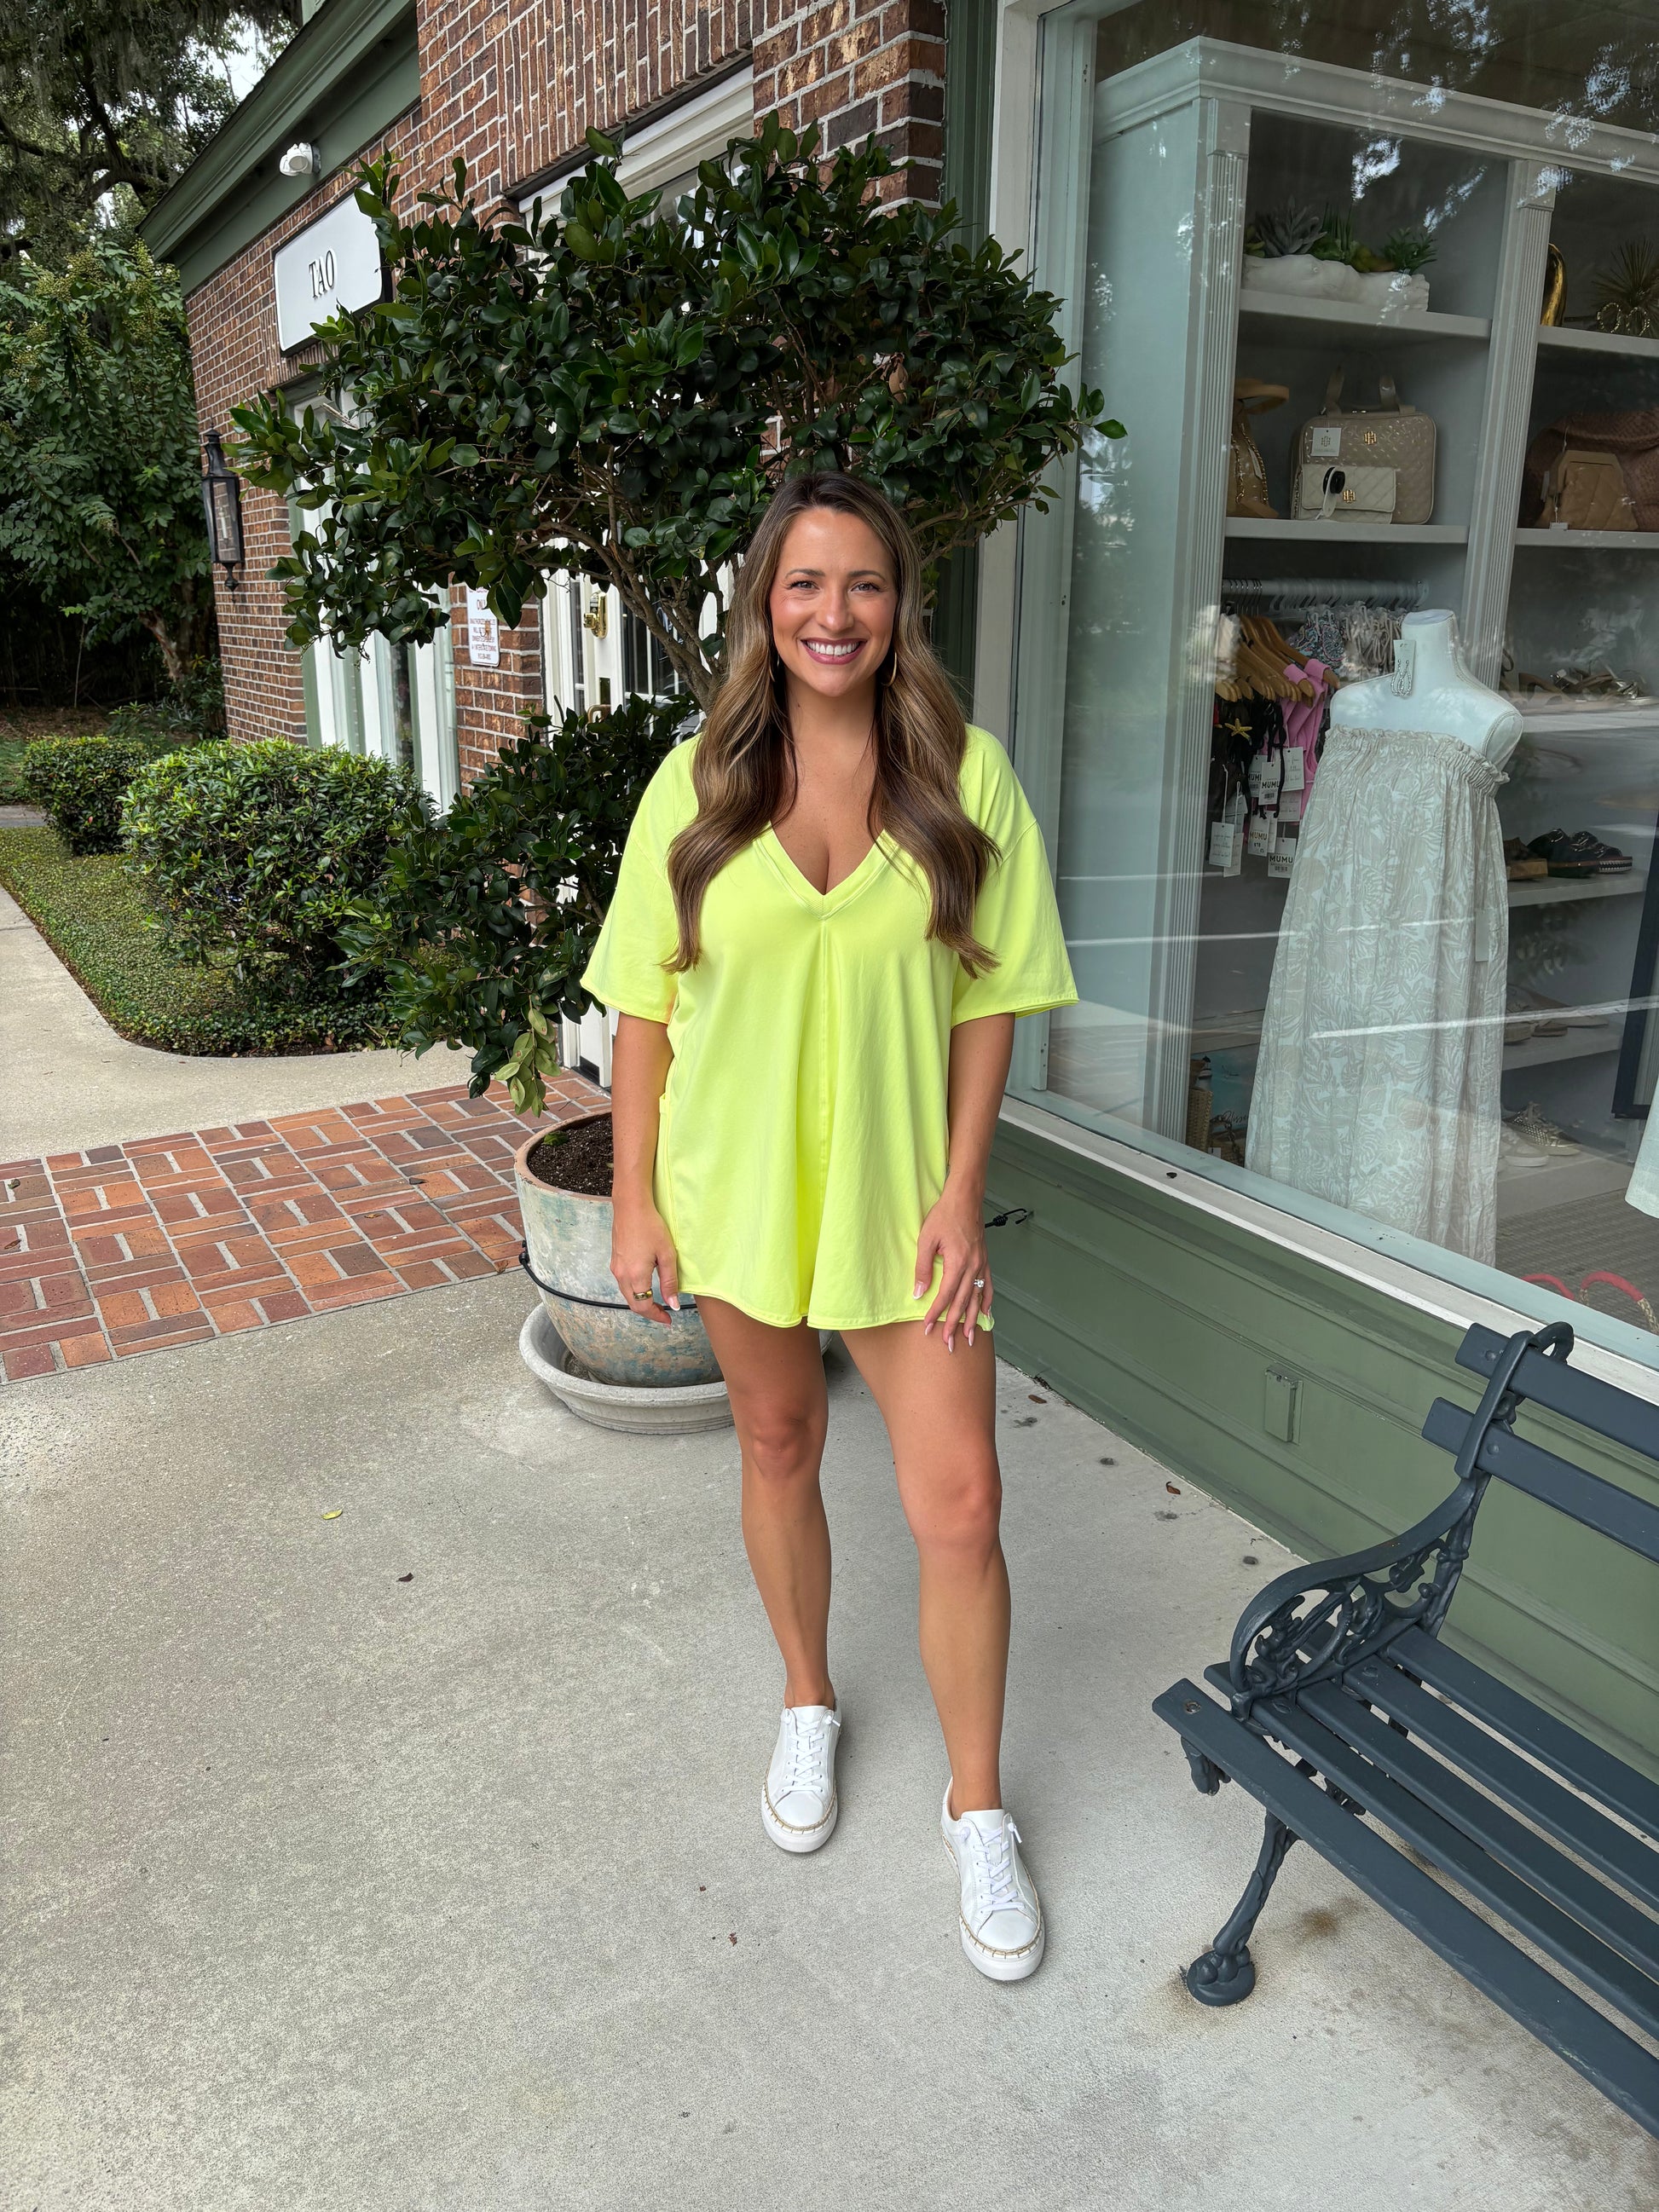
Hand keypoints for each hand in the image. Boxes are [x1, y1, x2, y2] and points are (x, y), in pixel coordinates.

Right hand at [610, 1198, 680, 1327]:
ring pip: (627, 1294)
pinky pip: (623, 1283)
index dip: (657, 1316)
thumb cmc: (650, 1226)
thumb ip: (669, 1281)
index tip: (669, 1318)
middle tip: (664, 1313)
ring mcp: (616, 1267)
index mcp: (635, 1276)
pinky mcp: (615, 1260)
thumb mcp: (666, 1254)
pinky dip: (635, 1290)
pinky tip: (646, 1285)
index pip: (644, 1306)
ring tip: (657, 1300)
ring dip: (641, 1301)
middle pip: (633, 1304)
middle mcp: (621, 1275)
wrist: (630, 1206)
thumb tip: (673, 1304)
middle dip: (649, 1311)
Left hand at [914, 1182, 990, 1352]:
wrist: (965, 1199)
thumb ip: (923, 1268)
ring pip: (978, 1298)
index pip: (945, 1296)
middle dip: (955, 1325)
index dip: (936, 1314)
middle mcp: (973, 1267)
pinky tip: (986, 1313)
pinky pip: (988, 1286)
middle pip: (963, 1303)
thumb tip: (919, 1292)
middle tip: (948, 1344)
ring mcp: (982, 1265)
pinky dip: (987, 1301)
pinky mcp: (985, 1260)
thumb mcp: (926, 1240)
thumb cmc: (944, 1216)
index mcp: (958, 1263)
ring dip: (974, 1320)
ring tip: (971, 1339)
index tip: (928, 1328)